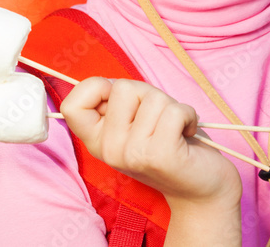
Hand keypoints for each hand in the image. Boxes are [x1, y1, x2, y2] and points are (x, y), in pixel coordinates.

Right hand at [61, 77, 241, 207]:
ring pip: (153, 97)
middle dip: (148, 94)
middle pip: (122, 87)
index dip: (96, 87)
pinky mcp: (159, 156)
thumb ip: (116, 101)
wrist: (198, 186)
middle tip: (158, 118)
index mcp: (96, 140)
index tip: (123, 99)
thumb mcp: (134, 121)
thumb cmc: (169, 141)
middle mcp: (108, 150)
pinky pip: (175, 111)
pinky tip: (187, 133)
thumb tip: (107, 83)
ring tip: (174, 129)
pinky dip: (188, 115)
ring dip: (171, 106)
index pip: (71, 105)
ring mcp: (131, 154)